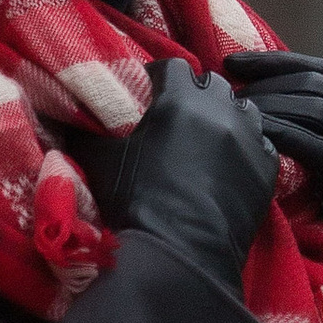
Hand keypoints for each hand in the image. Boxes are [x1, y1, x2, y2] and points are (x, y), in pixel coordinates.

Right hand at [64, 54, 283, 291]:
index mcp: (179, 99)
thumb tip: (55, 114)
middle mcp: (220, 110)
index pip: (173, 67)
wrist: (179, 255)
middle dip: (196, 94)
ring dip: (227, 117)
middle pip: (212, 84)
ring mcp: (249, 139)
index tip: (148, 94)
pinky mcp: (267, 170)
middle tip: (179, 117)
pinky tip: (231, 164)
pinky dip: (247, 148)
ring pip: (243, 109)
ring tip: (209, 138)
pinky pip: (262, 144)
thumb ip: (82, 131)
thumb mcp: (98, 161)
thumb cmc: (135, 202)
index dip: (159, 78)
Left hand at [220, 50, 322, 286]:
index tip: (233, 60)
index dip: (277, 61)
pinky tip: (254, 134)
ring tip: (234, 109)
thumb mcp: (319, 172)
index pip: (321, 72)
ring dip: (270, 103)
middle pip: (314, 84)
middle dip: (267, 80)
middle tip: (227, 89)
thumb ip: (299, 144)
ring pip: (315, 108)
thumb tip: (245, 124)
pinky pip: (316, 144)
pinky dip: (282, 134)